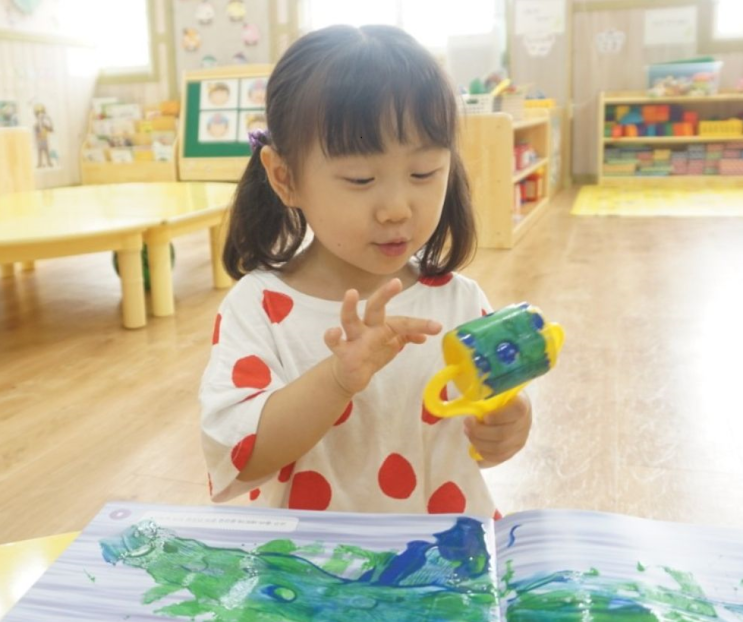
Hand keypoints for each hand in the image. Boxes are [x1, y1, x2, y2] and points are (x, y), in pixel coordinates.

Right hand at [324, 278, 441, 395]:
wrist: (349, 374)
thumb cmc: (370, 354)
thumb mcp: (390, 344)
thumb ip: (405, 337)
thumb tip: (424, 336)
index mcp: (381, 325)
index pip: (402, 321)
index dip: (419, 324)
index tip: (437, 327)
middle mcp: (367, 327)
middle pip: (375, 307)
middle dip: (385, 295)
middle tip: (396, 283)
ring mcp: (353, 338)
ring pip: (350, 320)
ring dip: (350, 308)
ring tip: (351, 293)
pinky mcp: (342, 353)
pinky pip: (335, 344)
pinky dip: (332, 337)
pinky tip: (333, 332)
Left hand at [464, 393, 531, 465]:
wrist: (507, 406)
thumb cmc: (495, 397)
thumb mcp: (492, 392)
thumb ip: (481, 395)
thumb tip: (460, 404)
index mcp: (522, 403)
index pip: (517, 410)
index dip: (499, 416)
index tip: (484, 416)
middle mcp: (525, 423)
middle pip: (504, 433)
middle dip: (480, 431)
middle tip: (466, 424)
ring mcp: (520, 439)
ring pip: (500, 448)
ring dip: (479, 442)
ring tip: (468, 432)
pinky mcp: (513, 450)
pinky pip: (499, 458)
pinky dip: (484, 454)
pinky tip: (474, 446)